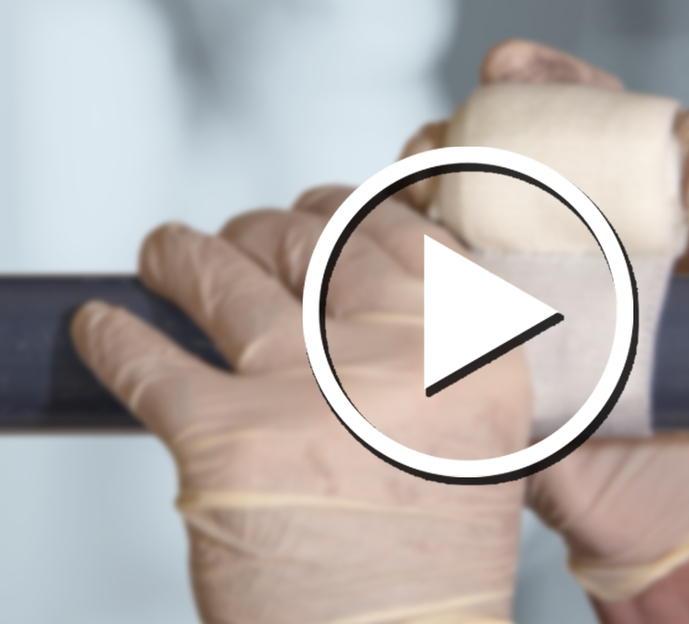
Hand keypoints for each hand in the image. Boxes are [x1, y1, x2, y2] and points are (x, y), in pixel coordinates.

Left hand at [71, 190, 530, 622]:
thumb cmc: (433, 569)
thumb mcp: (480, 443)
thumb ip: (438, 360)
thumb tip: (359, 294)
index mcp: (471, 352)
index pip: (396, 231)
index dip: (341, 207)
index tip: (312, 207)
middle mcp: (396, 355)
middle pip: (308, 240)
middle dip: (259, 230)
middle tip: (235, 240)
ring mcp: (308, 389)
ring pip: (224, 276)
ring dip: (181, 255)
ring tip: (164, 253)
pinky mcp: (224, 436)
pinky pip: (149, 361)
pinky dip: (116, 339)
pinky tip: (105, 329)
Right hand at [404, 39, 688, 623]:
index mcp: (631, 226)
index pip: (577, 137)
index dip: (540, 92)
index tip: (508, 68)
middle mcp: (566, 262)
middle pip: (492, 179)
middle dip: (454, 145)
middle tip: (444, 143)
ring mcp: (523, 317)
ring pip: (448, 243)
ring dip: (415, 210)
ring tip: (414, 201)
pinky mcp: (496, 379)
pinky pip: (437, 330)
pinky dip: (405, 295)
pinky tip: (394, 274)